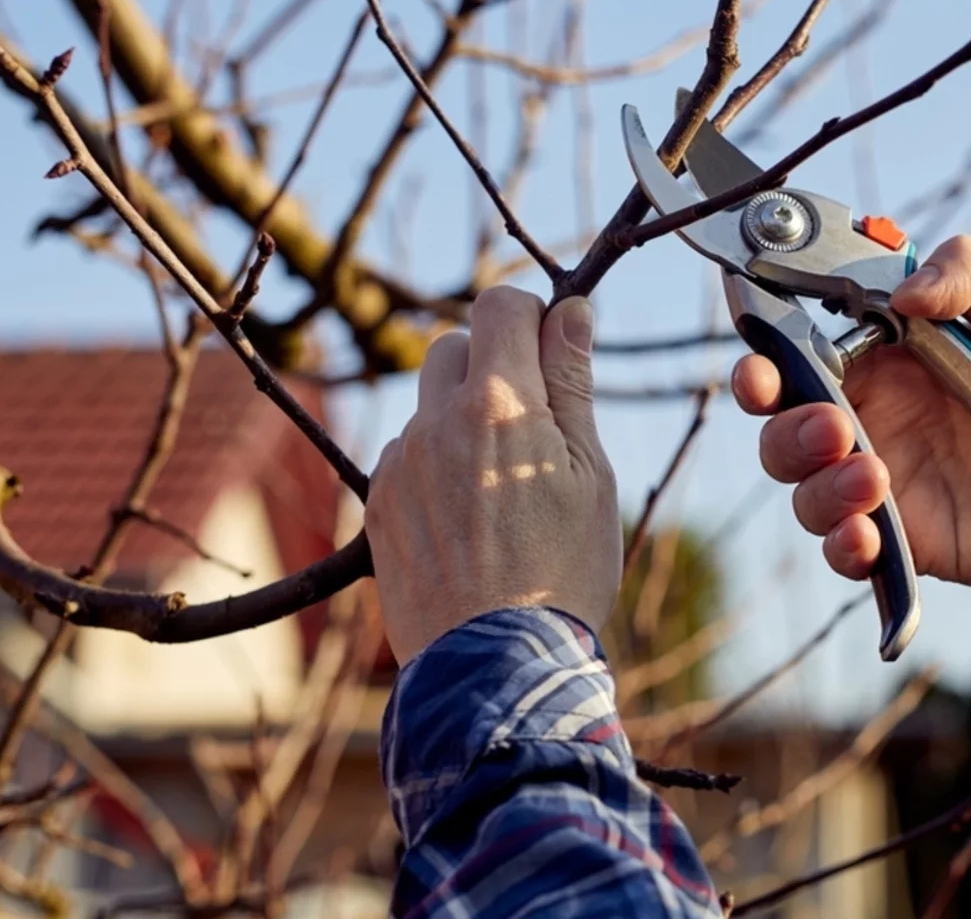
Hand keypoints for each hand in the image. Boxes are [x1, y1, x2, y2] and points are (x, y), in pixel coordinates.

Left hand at [367, 287, 619, 662]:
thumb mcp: (589, 474)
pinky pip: (408, 454)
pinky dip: (437, 464)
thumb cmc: (562, 571)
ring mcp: (400, 463)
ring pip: (429, 405)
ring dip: (462, 419)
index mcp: (499, 405)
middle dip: (493, 363)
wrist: (493, 666)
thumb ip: (573, 384)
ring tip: (503, 487)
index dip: (532, 316)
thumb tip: (571, 311)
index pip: (500, 305)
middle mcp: (436, 422)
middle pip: (454, 346)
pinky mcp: (380, 503)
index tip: (554, 351)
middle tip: (533, 423)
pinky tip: (471, 518)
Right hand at [732, 236, 970, 616]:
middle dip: (774, 414)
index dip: (765, 339)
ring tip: (873, 477)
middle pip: (780, 415)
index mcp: (887, 355)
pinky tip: (867, 535)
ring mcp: (879, 479)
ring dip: (815, 480)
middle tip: (821, 421)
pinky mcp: (900, 538)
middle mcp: (871, 414)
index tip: (755, 343)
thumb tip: (906, 291)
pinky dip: (840, 542)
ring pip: (799, 482)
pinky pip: (842, 546)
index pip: (801, 342)